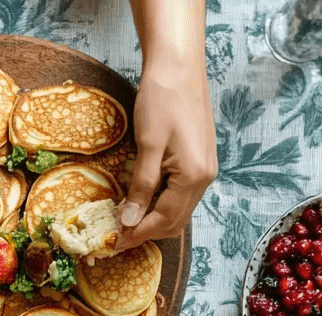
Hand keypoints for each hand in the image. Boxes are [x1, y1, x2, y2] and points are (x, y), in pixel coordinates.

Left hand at [116, 57, 216, 250]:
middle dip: (147, 232)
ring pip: (179, 209)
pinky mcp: (200, 160)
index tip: (116, 243)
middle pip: (175, 220)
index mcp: (194, 176)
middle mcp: (205, 177)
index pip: (165, 218)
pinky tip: (142, 201)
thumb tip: (130, 220)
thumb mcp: (147, 145)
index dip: (139, 233)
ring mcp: (205, 169)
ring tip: (126, 222)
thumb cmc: (162, 100)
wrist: (179, 66)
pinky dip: (162, 203)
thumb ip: (141, 186)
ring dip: (154, 219)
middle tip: (118, 238)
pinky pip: (181, 194)